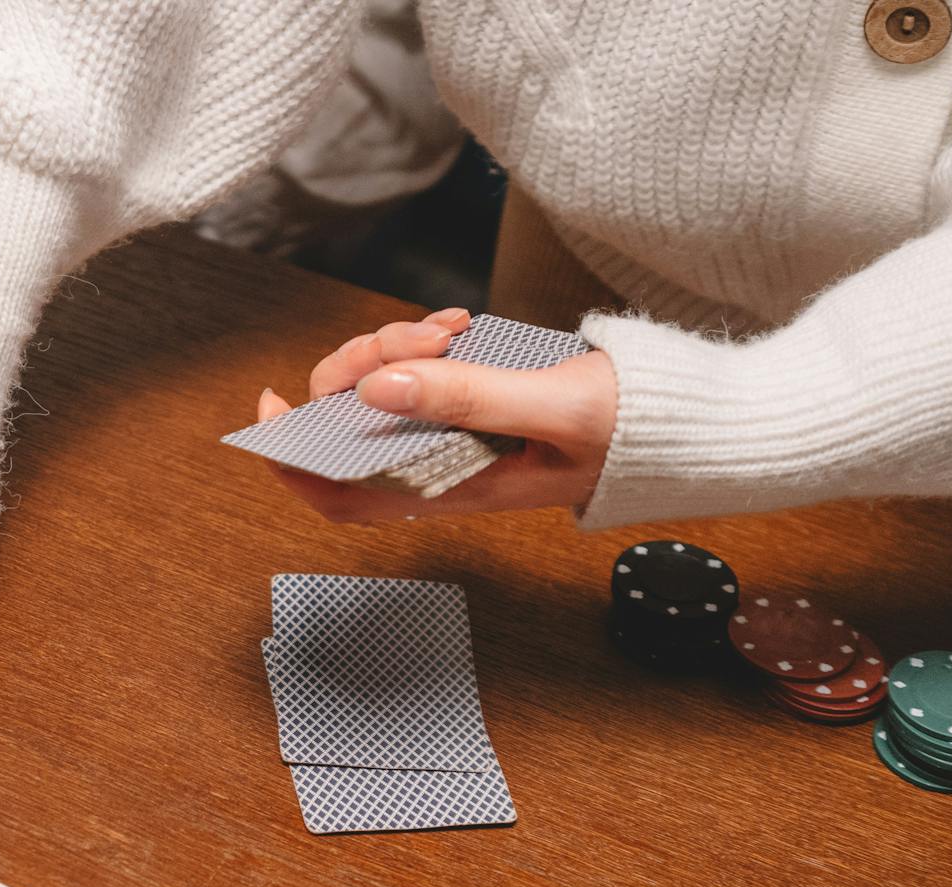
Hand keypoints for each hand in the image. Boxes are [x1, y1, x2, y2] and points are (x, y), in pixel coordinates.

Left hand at [260, 308, 618, 521]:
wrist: (684, 422)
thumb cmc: (631, 430)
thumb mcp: (551, 408)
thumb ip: (466, 399)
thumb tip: (373, 392)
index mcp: (456, 489)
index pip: (344, 494)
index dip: (291, 461)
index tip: (268, 407)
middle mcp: (442, 466)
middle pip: (352, 423)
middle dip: (362, 369)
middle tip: (415, 338)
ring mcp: (452, 432)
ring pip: (380, 387)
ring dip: (400, 346)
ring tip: (451, 328)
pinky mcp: (468, 401)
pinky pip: (419, 368)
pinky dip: (427, 340)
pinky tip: (460, 326)